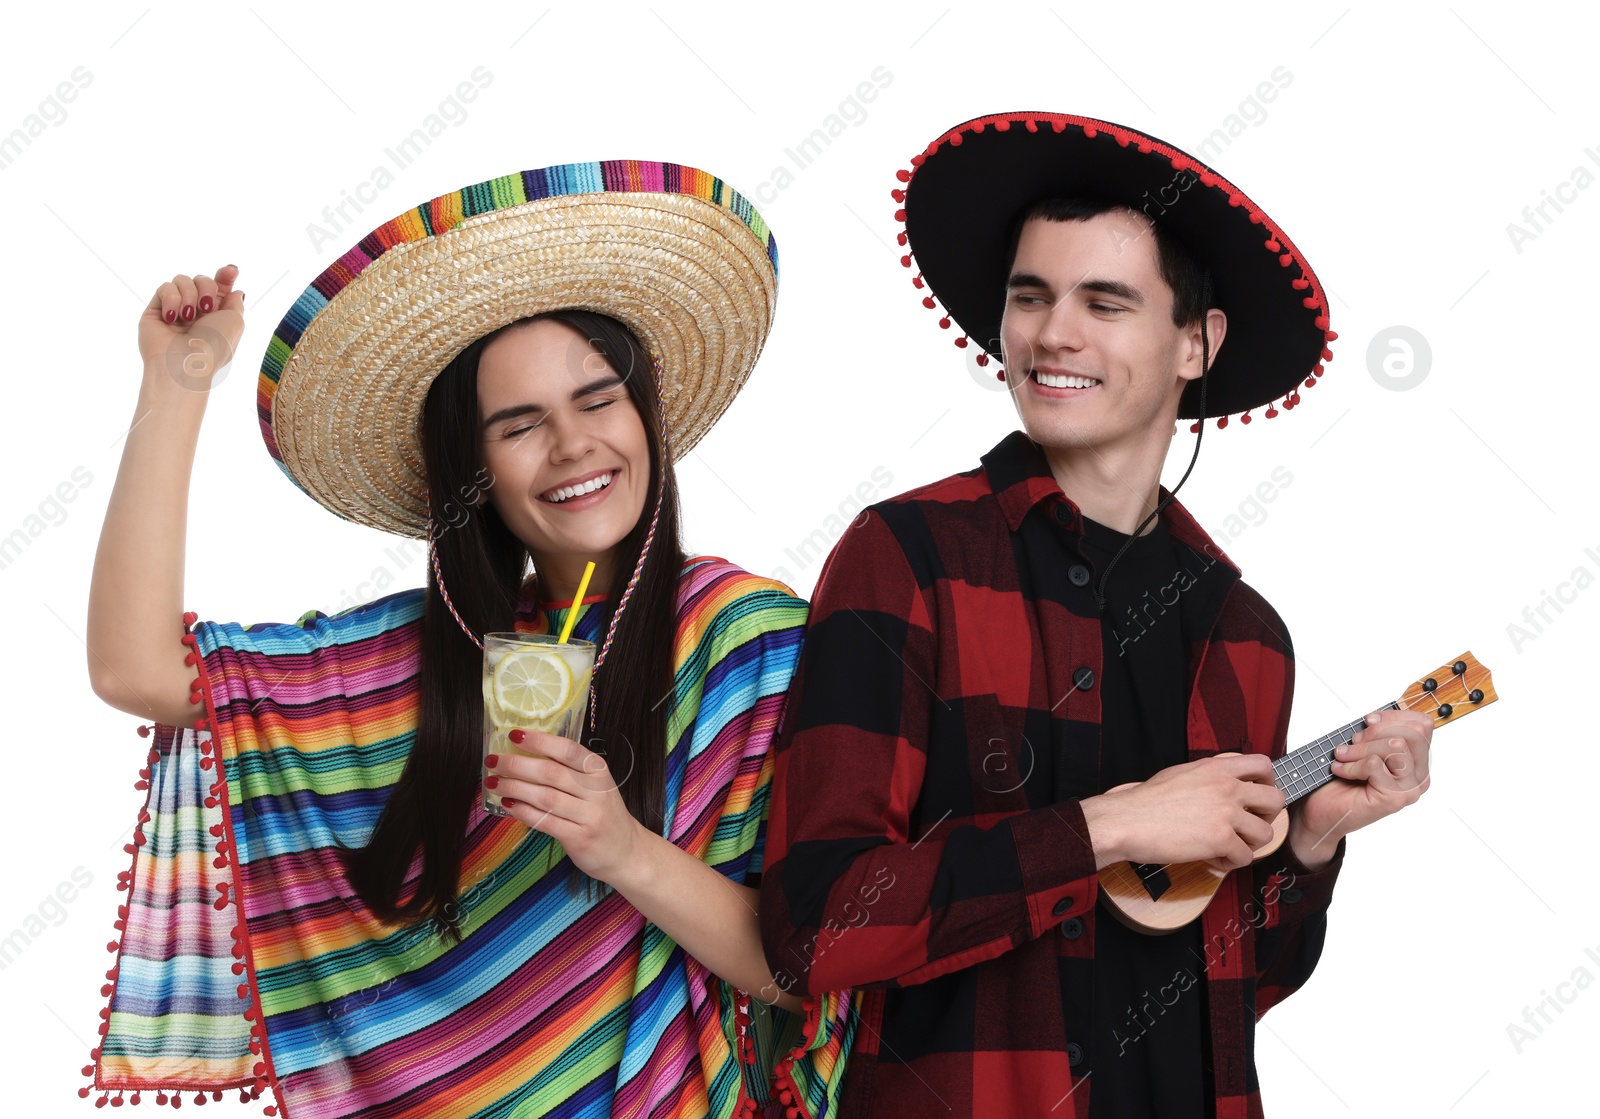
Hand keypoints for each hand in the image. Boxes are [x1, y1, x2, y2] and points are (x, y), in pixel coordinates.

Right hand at [139, 264, 244, 390]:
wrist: (184, 362)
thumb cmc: (213, 346)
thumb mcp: (236, 322)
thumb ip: (235, 303)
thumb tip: (236, 290)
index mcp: (217, 316)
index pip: (220, 287)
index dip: (225, 276)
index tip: (232, 271)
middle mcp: (197, 312)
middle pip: (202, 279)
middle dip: (207, 287)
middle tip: (206, 306)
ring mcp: (176, 311)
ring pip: (182, 280)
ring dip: (189, 294)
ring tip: (188, 317)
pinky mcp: (155, 311)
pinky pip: (164, 288)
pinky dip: (171, 299)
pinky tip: (172, 318)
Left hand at [485, 729, 641, 884]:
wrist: (626, 851)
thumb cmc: (603, 813)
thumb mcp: (595, 785)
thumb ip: (568, 771)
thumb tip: (524, 756)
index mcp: (598, 770)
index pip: (567, 750)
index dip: (539, 741)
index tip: (514, 735)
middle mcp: (596, 790)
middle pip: (550, 773)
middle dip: (516, 765)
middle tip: (493, 761)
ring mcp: (589, 815)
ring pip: (544, 797)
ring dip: (514, 788)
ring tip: (493, 782)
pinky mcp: (579, 837)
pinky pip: (544, 821)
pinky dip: (522, 811)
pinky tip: (508, 804)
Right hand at [1081, 753, 1285, 872]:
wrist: (1126, 820)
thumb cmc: (1146, 802)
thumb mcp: (1181, 773)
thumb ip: (1209, 776)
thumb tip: (1224, 784)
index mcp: (1216, 768)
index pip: (1264, 764)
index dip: (1268, 782)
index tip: (1258, 797)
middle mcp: (1226, 787)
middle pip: (1276, 800)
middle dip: (1266, 817)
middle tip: (1248, 826)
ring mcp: (1226, 813)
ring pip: (1266, 834)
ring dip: (1249, 845)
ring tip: (1228, 847)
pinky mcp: (1220, 839)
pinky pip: (1244, 857)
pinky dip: (1229, 863)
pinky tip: (1211, 859)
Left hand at [1292, 708, 1432, 859]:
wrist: (1322, 812)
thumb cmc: (1341, 779)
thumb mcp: (1362, 747)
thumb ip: (1377, 732)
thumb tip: (1376, 718)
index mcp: (1417, 761)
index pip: (1423, 725)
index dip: (1393, 716)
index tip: (1368, 721)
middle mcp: (1420, 776)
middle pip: (1413, 732)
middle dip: (1376, 731)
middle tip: (1353, 742)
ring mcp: (1410, 789)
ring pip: (1395, 746)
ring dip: (1360, 748)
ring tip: (1343, 756)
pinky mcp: (1395, 799)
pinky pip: (1375, 764)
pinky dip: (1351, 764)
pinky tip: (1340, 771)